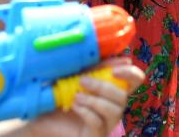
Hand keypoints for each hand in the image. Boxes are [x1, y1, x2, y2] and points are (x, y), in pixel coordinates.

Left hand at [23, 58, 143, 136]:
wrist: (42, 121)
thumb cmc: (58, 98)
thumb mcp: (72, 78)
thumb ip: (85, 67)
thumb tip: (95, 50)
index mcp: (112, 91)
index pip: (135, 80)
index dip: (131, 73)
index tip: (115, 69)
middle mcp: (113, 108)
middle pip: (124, 95)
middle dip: (103, 86)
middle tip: (82, 80)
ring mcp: (106, 124)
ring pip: (113, 110)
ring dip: (93, 99)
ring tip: (75, 96)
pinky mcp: (96, 135)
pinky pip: (98, 123)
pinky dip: (86, 112)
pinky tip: (74, 106)